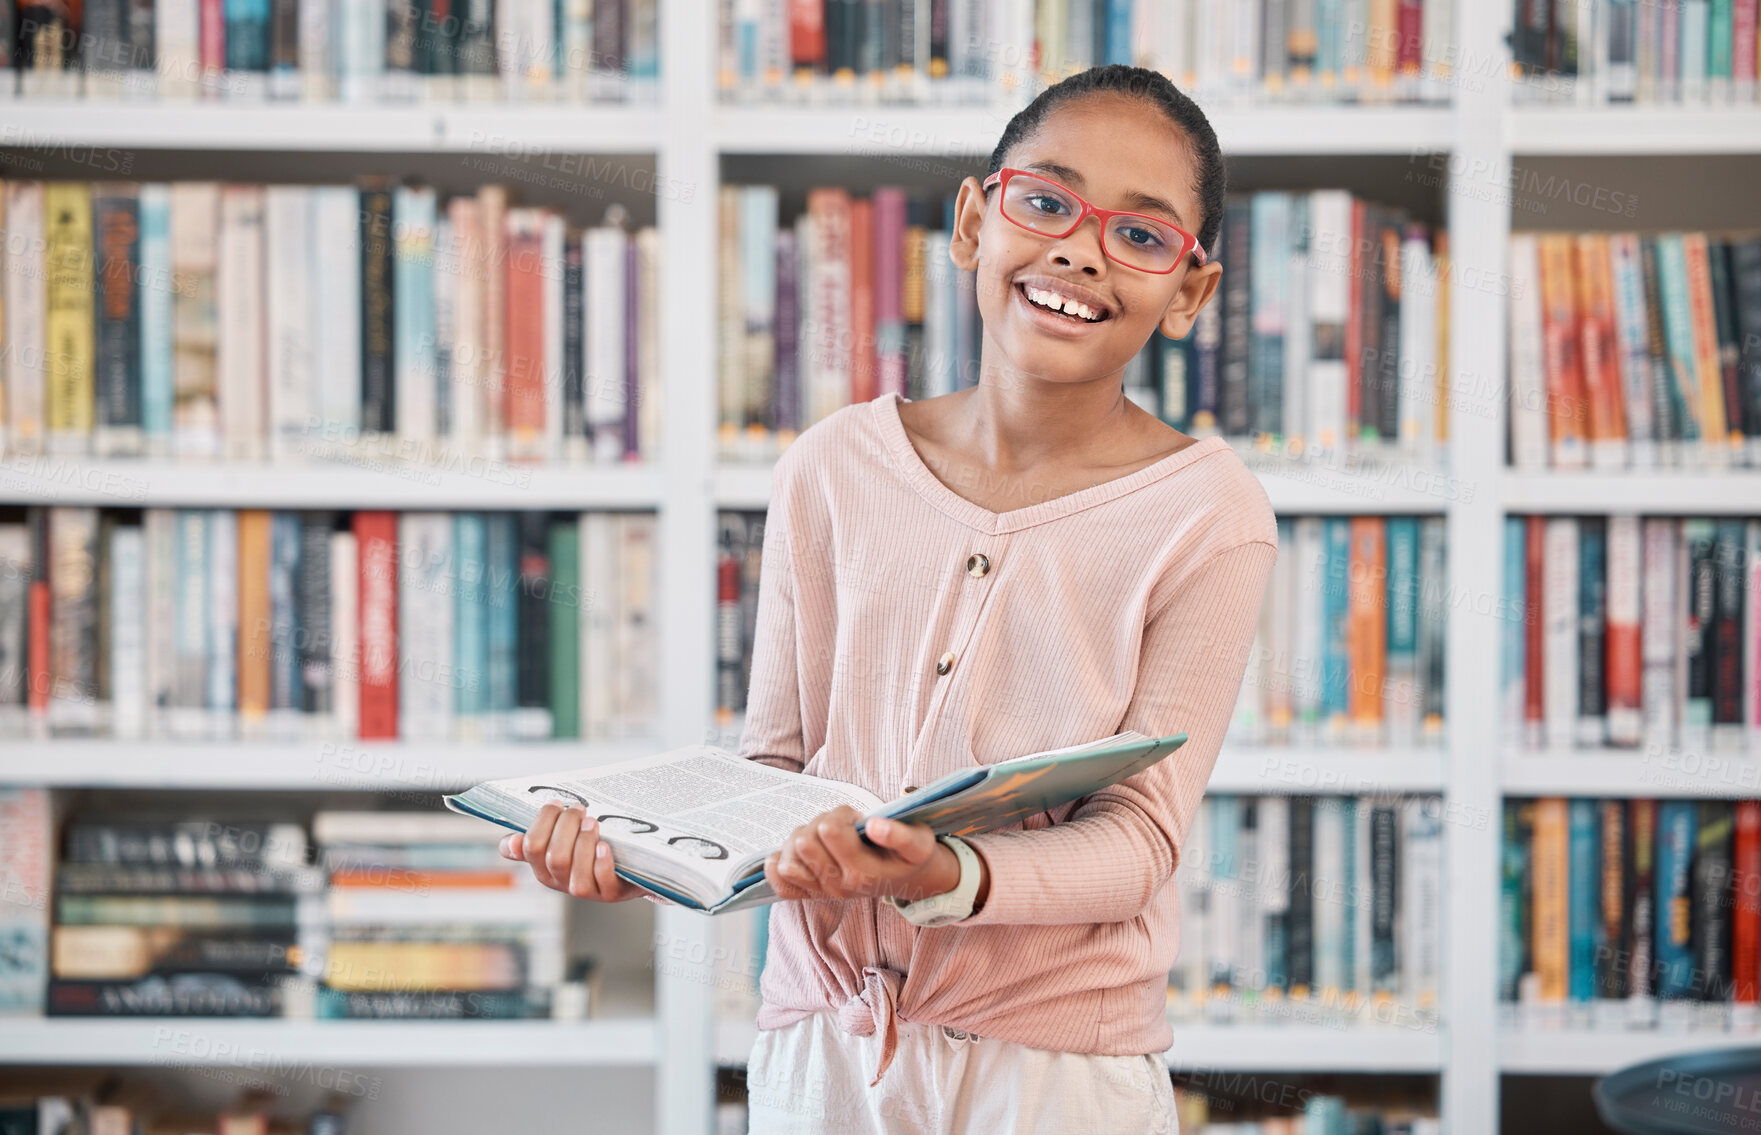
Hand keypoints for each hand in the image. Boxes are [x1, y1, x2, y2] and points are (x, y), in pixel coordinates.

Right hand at [500, 802, 648, 902]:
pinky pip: (602, 881)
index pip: (530, 847)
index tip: (555, 803)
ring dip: (584, 842)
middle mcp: (561, 881)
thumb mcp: (561, 844)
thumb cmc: (589, 851)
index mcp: (543, 867)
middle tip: (578, 808)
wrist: (627, 869)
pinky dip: (602, 863)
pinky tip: (604, 846)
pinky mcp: (610, 892)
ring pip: (576, 871)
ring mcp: (586, 889)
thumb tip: (510, 843)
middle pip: (554, 857)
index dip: (542, 822)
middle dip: (566, 826)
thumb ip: (536, 840)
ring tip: (592, 823)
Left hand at [763, 806, 959, 903]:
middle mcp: (839, 887)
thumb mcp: (918, 841)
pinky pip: (780, 881)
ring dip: (801, 838)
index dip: (840, 814)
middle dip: (820, 822)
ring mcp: (822, 892)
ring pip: (788, 859)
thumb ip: (899, 834)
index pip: (829, 831)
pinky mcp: (810, 893)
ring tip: (824, 837)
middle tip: (840, 825)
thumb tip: (873, 825)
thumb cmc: (908, 855)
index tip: (856, 817)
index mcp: (863, 872)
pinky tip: (797, 853)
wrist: (907, 879)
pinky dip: (779, 863)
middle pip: (804, 841)